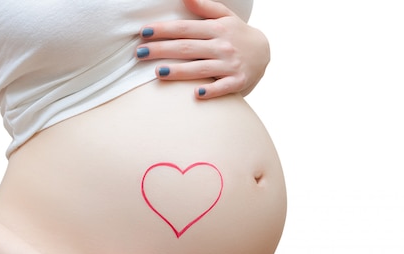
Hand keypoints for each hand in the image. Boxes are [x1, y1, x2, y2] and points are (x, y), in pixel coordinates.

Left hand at [137, 0, 269, 98]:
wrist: (264, 54)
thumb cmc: (236, 34)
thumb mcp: (225, 16)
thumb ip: (205, 7)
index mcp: (216, 29)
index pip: (185, 28)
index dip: (163, 30)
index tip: (143, 32)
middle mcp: (222, 46)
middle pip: (187, 48)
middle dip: (162, 49)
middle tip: (139, 53)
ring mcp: (230, 65)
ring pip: (201, 68)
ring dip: (179, 71)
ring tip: (158, 73)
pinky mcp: (237, 82)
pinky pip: (223, 87)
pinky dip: (211, 90)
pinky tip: (196, 94)